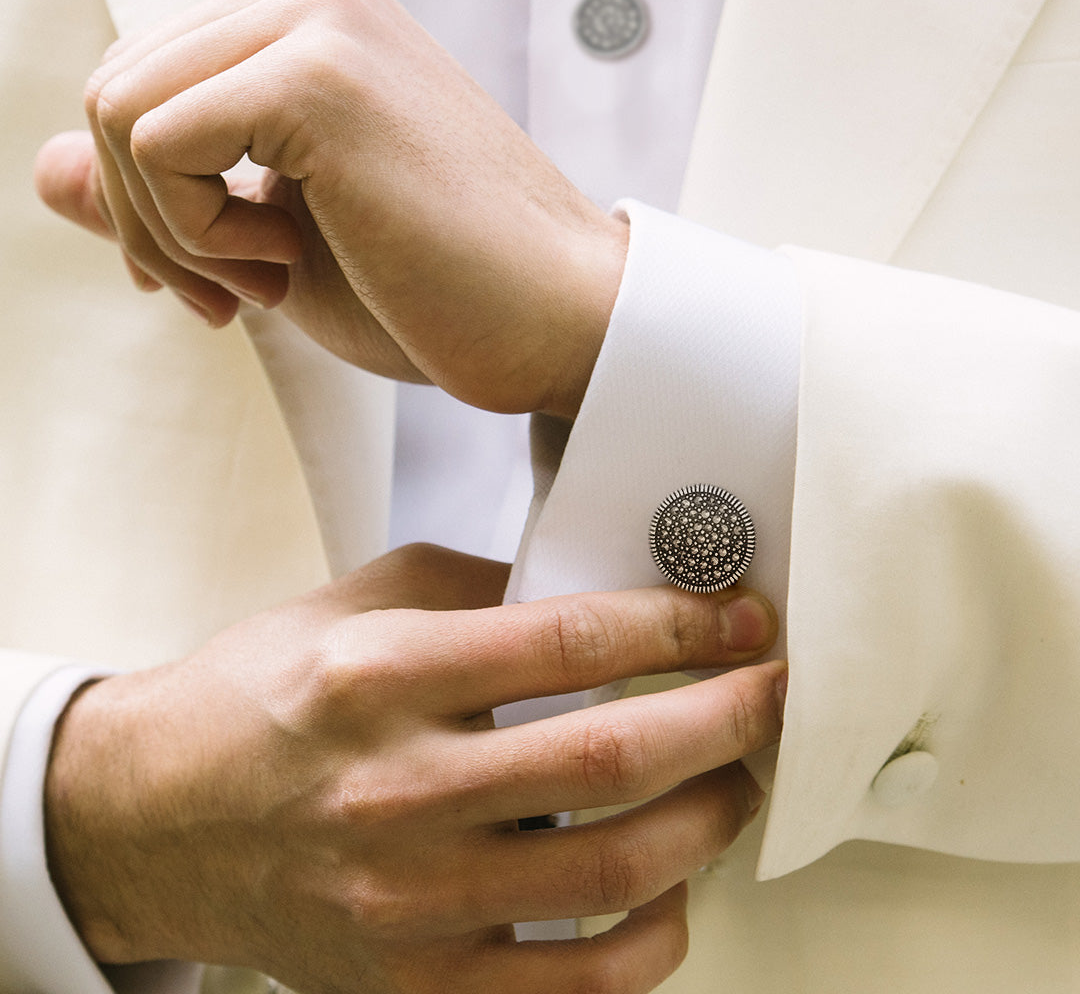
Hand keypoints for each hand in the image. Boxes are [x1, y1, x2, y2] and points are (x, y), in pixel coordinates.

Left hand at [34, 0, 627, 417]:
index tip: (214, 281)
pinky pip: (157, 144)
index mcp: (308, 14)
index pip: (142, 84)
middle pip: (111, 90)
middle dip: (149, 223)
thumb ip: (159, 194)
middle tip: (236, 295)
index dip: (148, 202)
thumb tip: (43, 169)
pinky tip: (286, 262)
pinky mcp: (318, 74)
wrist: (555, 324)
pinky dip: (197, 233)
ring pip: (116, 113)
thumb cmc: (440, 292)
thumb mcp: (273, 243)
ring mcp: (315, 18)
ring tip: (274, 278)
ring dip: (174, 232)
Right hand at [45, 544, 784, 993]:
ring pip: (616, 869)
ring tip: (734, 775)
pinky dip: (655, 934)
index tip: (737, 616)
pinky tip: (669, 884)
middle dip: (728, 712)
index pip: (570, 641)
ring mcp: (411, 902)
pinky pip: (580, 984)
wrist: (157, 817)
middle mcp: (397, 792)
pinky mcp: (420, 982)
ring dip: (710, 815)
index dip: (679, 622)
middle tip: (770, 688)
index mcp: (380, 678)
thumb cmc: (261, 698)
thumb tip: (597, 591)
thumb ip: (478, 589)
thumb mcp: (357, 604)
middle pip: (615, 753)